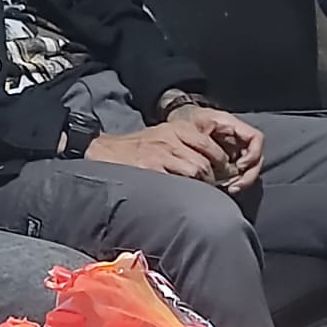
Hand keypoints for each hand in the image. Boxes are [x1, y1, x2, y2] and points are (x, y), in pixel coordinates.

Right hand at [85, 120, 231, 183]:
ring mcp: (161, 153)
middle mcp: (171, 138)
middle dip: (214, 178)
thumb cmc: (136, 148)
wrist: (105, 152)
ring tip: (199, 195)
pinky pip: (179, 181)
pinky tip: (183, 197)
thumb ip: (185, 145)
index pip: (210, 145)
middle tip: (214, 189)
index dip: (221, 162)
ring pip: (196, 171)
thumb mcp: (162, 137)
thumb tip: (211, 163)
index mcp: (176, 129)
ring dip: (202, 186)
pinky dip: (185, 191)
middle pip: (206, 161)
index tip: (222, 174)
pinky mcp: (151, 169)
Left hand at [166, 105, 264, 192]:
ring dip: (242, 181)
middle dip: (248, 175)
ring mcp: (237, 151)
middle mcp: (240, 139)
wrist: (181, 122)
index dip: (253, 154)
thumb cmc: (190, 121)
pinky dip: (235, 182)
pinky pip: (239, 173)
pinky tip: (225, 187)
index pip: (256, 138)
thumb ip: (206, 139)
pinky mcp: (231, 161)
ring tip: (230, 189)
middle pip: (256, 158)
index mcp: (234, 126)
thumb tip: (217, 160)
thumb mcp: (196, 125)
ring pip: (250, 168)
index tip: (240, 166)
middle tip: (234, 187)